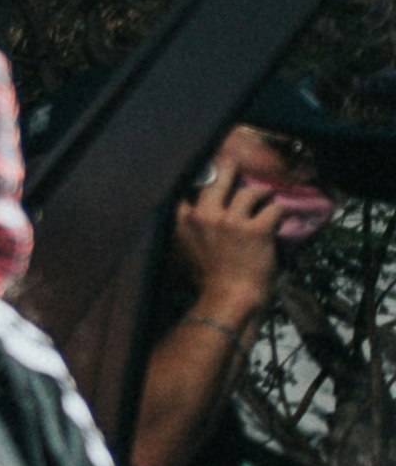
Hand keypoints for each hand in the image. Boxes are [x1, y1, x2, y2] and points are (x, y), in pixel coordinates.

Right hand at [173, 124, 310, 333]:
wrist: (227, 300)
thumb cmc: (205, 282)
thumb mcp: (183, 253)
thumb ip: (187, 230)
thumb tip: (193, 214)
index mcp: (183, 221)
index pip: (189, 187)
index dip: (200, 177)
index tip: (208, 173)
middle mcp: (205, 214)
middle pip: (219, 176)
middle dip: (230, 168)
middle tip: (236, 165)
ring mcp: (232, 220)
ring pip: (250, 191)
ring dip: (261, 193)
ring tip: (266, 196)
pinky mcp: (257, 229)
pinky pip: (273, 209)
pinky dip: (280, 211)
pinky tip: (283, 214)